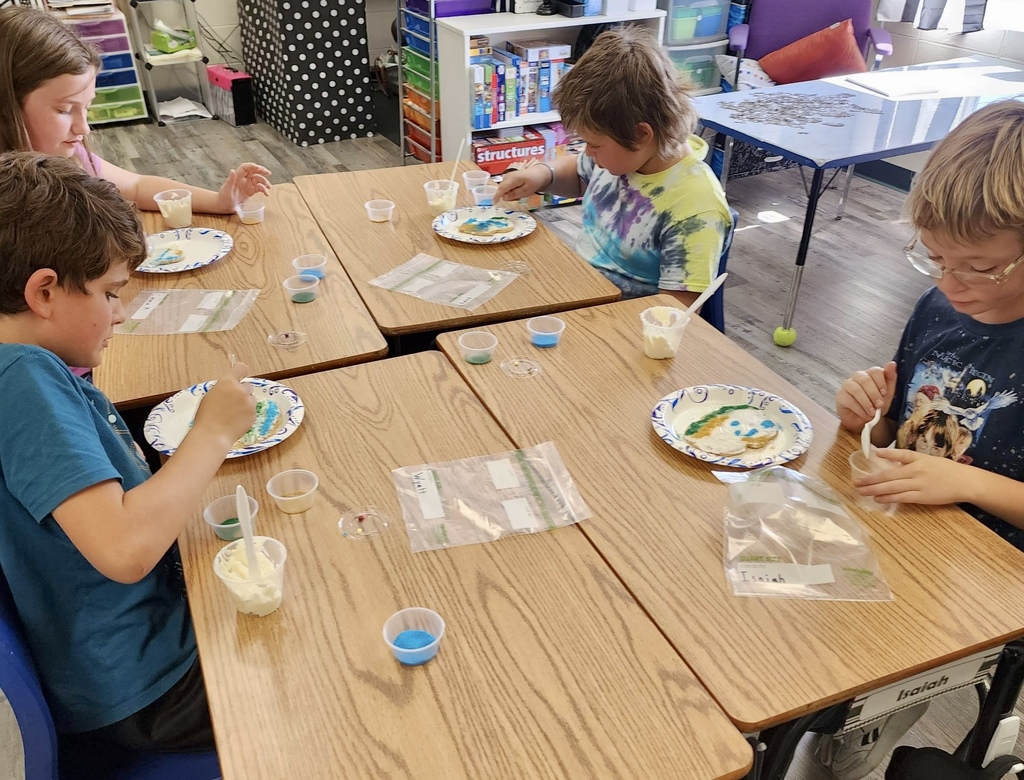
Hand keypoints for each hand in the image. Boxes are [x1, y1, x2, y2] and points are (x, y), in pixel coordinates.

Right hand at [191, 362, 256, 449]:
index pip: (241, 368)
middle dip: (242, 392)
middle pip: (248, 385)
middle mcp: (240, 390)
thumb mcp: (211, 396)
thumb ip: (223, 389)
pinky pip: (252, 410)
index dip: (241, 372)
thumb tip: (230, 388)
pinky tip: (236, 421)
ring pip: (251, 398)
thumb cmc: (206, 416)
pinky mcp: (254, 414)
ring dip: (246, 403)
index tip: (240, 376)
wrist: (213, 434)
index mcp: (227, 382)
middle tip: (233, 402)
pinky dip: (247, 414)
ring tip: (233, 414)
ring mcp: (249, 402)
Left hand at [217, 163, 270, 210]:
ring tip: (269, 187)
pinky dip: (264, 190)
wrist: (224, 206)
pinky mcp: (251, 191)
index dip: (252, 166)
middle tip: (268, 173)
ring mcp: (248, 185)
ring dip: (265, 182)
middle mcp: (243, 179)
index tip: (258, 168)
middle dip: (261, 171)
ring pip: (258, 179)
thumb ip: (230, 180)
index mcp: (237, 177)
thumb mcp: (226, 190)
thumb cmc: (223, 198)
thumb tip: (232, 170)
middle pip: (254, 171)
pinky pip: (259, 188)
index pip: (245, 168)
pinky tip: (266, 194)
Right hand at [493, 166, 547, 202]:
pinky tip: (518, 190)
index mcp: (512, 179)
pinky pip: (506, 187)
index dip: (497, 196)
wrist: (537, 173)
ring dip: (510, 194)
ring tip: (520, 193)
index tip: (493, 203)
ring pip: (504, 189)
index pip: (502, 188)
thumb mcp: (526, 191)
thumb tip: (504, 198)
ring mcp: (507, 176)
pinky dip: (510, 191)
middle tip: (519, 197)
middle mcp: (507, 176)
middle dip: (507, 196)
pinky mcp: (508, 178)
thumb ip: (515, 194)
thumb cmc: (534, 182)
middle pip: (502, 189)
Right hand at [836, 361, 896, 431]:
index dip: (881, 382)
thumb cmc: (875, 405)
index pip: (875, 371)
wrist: (863, 421)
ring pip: (856, 389)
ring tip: (872, 412)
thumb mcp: (888, 394)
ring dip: (866, 402)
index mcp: (871, 374)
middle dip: (874, 394)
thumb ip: (890, 379)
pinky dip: (859, 409)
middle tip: (879, 405)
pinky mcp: (840, 396)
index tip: (884, 393)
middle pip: (865, 379)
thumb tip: (892, 364)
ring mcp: (847, 385)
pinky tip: (865, 414)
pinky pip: (849, 400)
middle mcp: (858, 377)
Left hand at [854, 448, 970, 505]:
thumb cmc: (946, 470)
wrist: (965, 482)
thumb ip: (909, 459)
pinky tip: (877, 498)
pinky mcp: (922, 496)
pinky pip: (901, 497)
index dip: (887, 453)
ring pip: (892, 487)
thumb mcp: (928, 459)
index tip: (874, 453)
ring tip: (862, 491)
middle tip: (856, 482)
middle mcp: (917, 470)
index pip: (900, 454)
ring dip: (875, 489)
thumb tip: (889, 458)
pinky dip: (888, 498)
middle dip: (870, 479)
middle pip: (889, 474)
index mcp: (919, 459)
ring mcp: (919, 484)